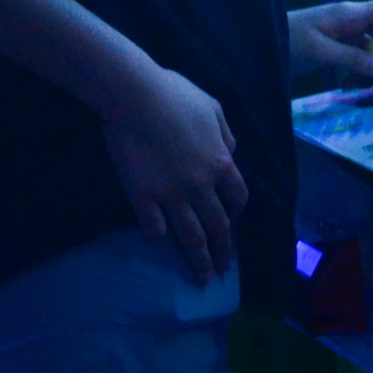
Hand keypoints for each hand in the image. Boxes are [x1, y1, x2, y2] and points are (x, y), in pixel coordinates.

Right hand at [100, 67, 247, 286]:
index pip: (238, 198)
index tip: (233, 225)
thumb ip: (225, 133)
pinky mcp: (143, 198)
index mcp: (219, 162)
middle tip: (223, 270)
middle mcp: (200, 185)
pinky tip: (160, 240)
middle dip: (223, 252)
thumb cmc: (174, 93)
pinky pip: (154, 227)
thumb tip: (231, 152)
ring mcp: (171, 195)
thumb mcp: (212, 107)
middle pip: (218, 227)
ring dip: (199, 261)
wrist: (134, 94)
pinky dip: (159, 236)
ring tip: (203, 279)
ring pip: (190, 237)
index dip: (238, 214)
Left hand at [287, 0, 372, 81]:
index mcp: (352, 13)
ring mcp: (346, 35)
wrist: (262, 41)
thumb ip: (354, 59)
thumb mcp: (320, 50)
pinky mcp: (338, 48)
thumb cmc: (288, 39)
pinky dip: (360, 74)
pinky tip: (346, 86)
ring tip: (359, 87)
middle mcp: (354, 21)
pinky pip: (360, 60)